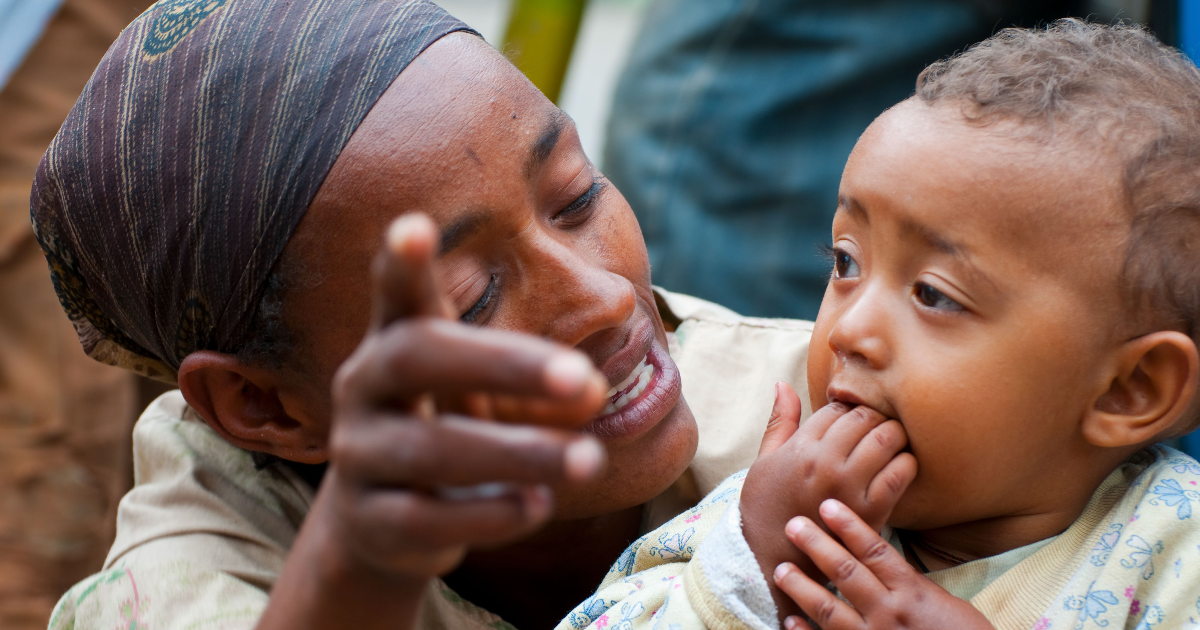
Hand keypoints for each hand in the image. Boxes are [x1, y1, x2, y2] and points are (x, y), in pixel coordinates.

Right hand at [258, 215, 608, 629]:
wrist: (381, 522)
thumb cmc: (444, 426)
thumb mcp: (469, 387)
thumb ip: (522, 373)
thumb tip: (595, 387)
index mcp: (395, 339)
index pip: (394, 293)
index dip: (400, 262)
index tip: (415, 225)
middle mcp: (363, 386)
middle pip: (418, 359)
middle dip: (505, 366)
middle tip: (589, 380)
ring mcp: (358, 454)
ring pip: (430, 450)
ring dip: (518, 455)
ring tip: (589, 460)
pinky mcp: (369, 521)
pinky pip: (424, 519)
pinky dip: (487, 515)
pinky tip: (538, 506)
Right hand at [741, 384, 916, 617]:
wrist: (773, 558)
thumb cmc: (768, 505)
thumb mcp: (764, 460)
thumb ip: (781, 421)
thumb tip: (783, 382)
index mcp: (800, 448)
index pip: (838, 408)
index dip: (846, 410)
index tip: (848, 421)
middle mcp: (826, 464)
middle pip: (866, 417)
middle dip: (872, 417)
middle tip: (872, 428)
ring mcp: (850, 487)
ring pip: (888, 438)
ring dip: (893, 435)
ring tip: (887, 443)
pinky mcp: (872, 511)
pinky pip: (902, 473)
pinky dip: (906, 463)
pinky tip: (896, 467)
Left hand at [773, 499, 993, 629]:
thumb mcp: (946, 604)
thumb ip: (912, 584)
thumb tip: (882, 562)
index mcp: (913, 593)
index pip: (875, 551)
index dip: (849, 526)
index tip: (826, 505)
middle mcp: (892, 613)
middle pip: (847, 573)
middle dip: (817, 547)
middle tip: (792, 524)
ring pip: (832, 611)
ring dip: (803, 588)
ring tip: (780, 569)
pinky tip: (789, 622)